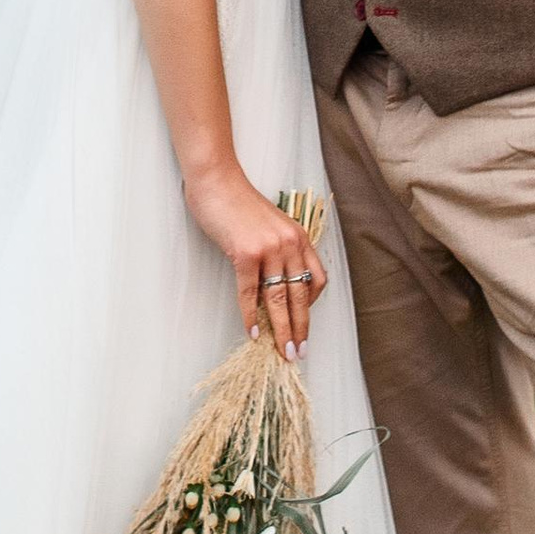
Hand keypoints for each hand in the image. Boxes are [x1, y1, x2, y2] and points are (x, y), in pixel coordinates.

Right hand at [186, 167, 328, 360]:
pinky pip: (250, 293)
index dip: (312, 305)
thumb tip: (276, 285)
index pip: (317, 279)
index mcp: (299, 237)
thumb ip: (279, 250)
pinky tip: (252, 332)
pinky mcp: (245, 254)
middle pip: (301, 295)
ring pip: (279, 298)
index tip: (303, 323)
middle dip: (300, 327)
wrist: (217, 182)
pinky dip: (251, 316)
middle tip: (298, 351)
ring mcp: (269, 249)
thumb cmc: (239, 203)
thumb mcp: (271, 225)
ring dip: (281, 329)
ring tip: (282, 351)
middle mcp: (290, 244)